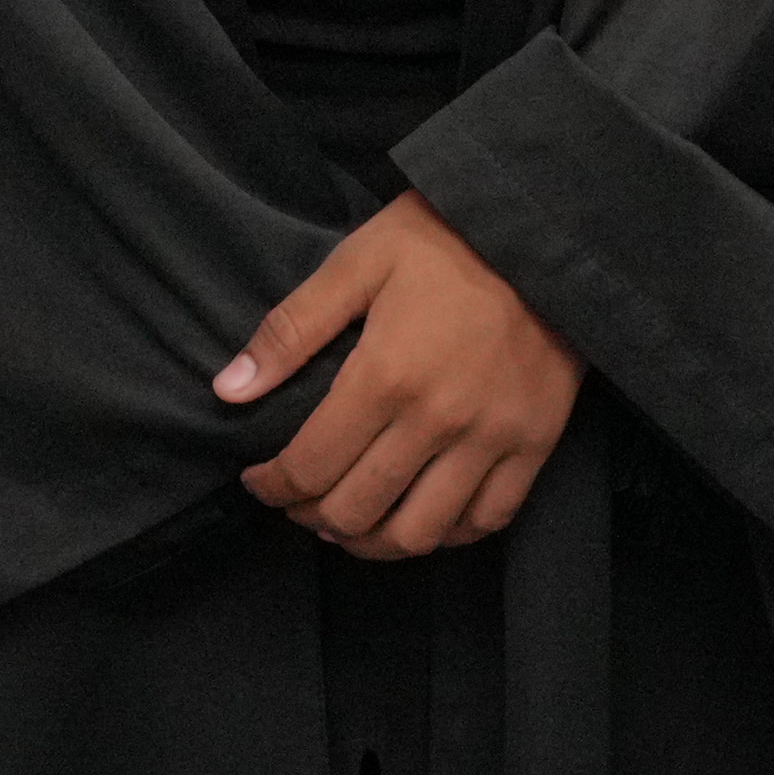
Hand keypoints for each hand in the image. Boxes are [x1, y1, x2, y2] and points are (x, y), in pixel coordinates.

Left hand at [220, 191, 583, 557]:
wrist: (544, 232)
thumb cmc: (444, 240)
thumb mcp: (356, 263)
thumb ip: (290, 330)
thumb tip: (229, 388)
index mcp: (384, 377)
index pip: (311, 465)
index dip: (273, 486)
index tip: (259, 482)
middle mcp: (438, 421)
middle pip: (358, 510)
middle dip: (311, 517)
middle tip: (296, 504)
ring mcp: (492, 440)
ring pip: (421, 532)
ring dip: (372, 543)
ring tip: (349, 526)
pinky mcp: (536, 445)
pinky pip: (488, 520)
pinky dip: (446, 534)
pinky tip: (418, 518)